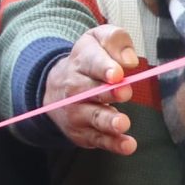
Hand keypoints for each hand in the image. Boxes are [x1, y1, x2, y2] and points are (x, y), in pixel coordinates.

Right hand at [42, 25, 144, 155]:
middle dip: (108, 92)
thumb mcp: (97, 40)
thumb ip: (115, 40)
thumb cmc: (86, 62)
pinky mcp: (83, 132)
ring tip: (122, 122)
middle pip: (90, 90)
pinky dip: (113, 144)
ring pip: (93, 117)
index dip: (104, 67)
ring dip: (108, 121)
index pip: (91, 62)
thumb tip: (129, 60)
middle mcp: (75, 87)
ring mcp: (77, 112)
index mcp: (81, 61)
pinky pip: (98, 139)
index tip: (116, 73)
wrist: (56, 88)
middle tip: (124, 92)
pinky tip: (127, 145)